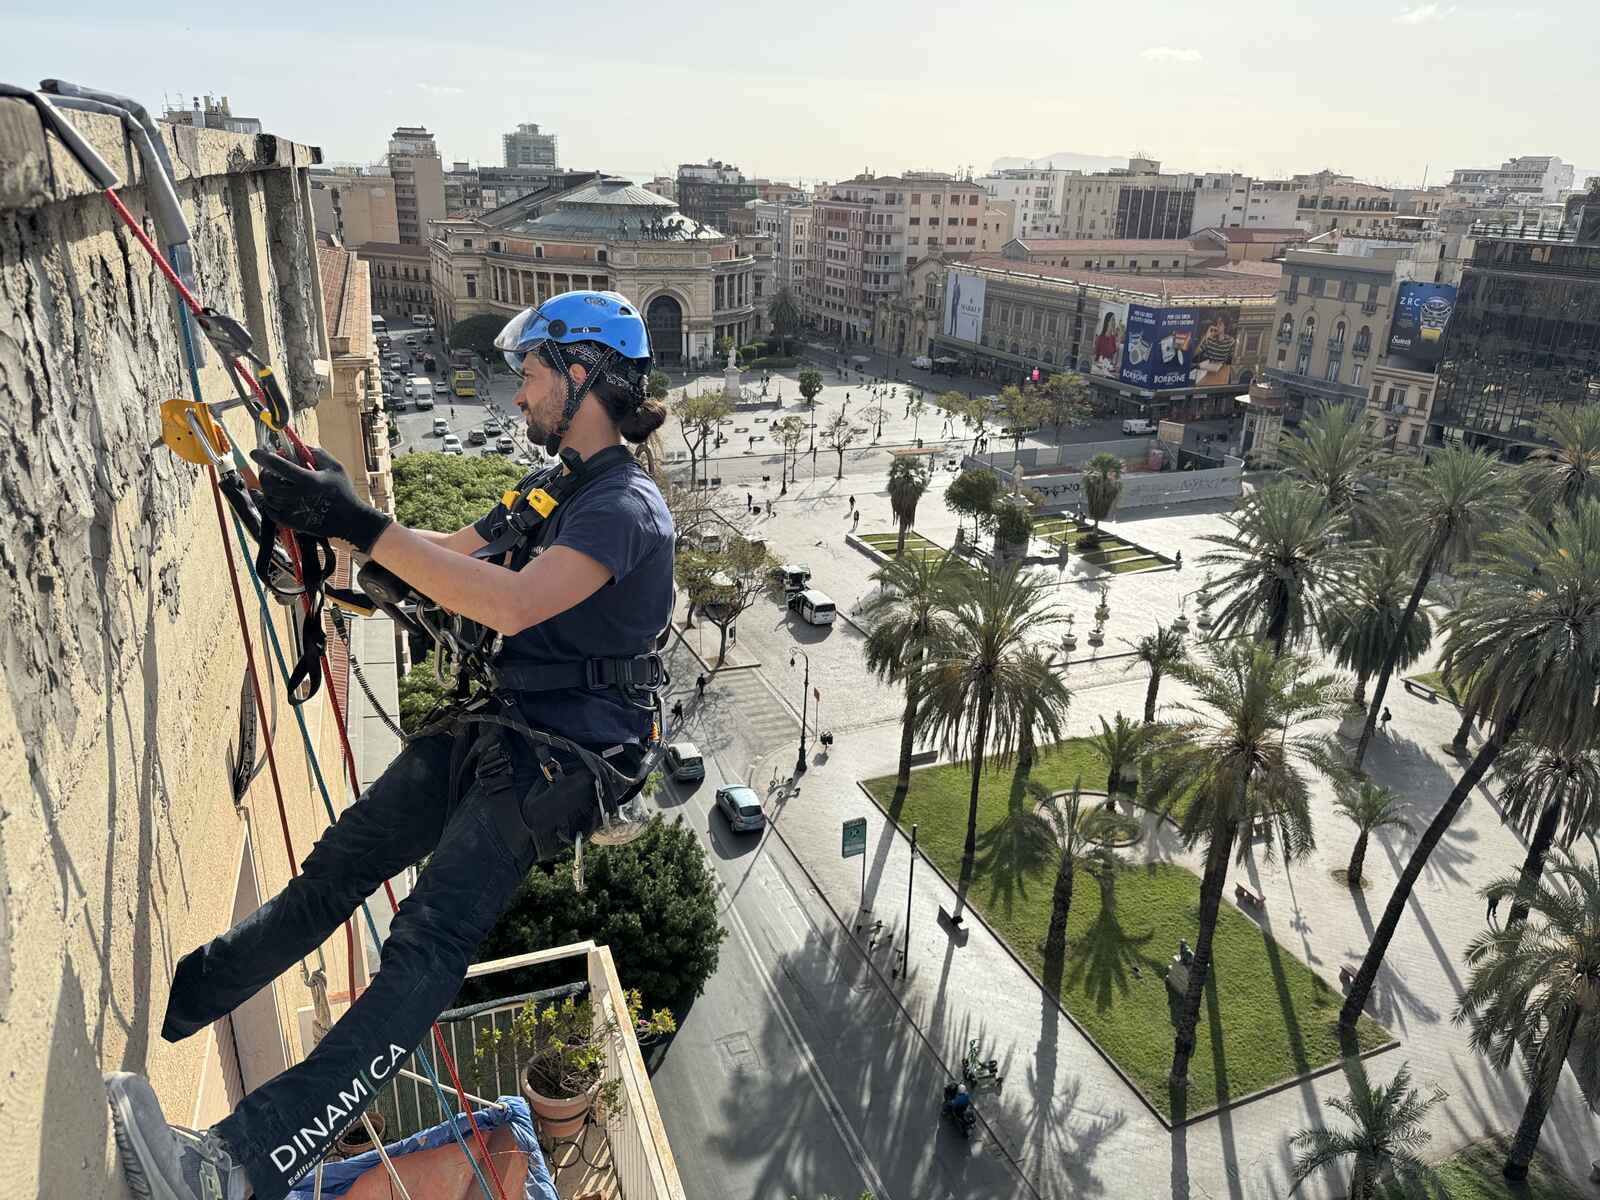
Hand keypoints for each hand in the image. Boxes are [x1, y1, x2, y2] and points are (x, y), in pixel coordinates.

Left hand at [250, 446, 392, 553]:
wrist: (350, 520)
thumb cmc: (344, 491)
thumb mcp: (335, 467)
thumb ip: (316, 453)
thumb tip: (296, 446)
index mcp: (308, 480)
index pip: (277, 465)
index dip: (263, 456)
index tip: (255, 452)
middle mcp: (297, 496)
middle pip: (268, 482)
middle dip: (265, 473)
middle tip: (269, 470)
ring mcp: (293, 511)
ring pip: (268, 497)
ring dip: (268, 488)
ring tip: (276, 484)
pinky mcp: (292, 523)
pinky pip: (271, 512)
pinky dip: (269, 503)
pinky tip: (274, 498)